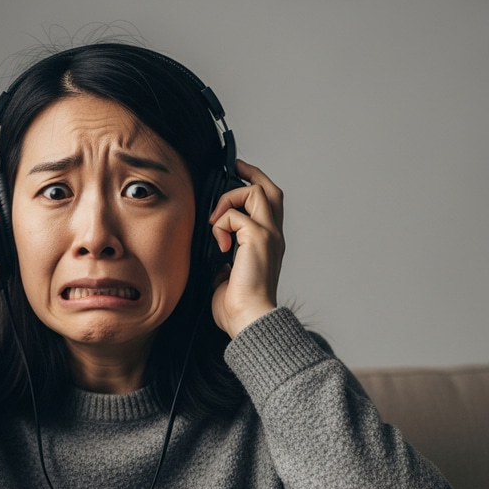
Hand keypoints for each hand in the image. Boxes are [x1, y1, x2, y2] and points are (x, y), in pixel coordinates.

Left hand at [208, 160, 284, 337]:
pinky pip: (235, 215)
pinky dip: (221, 226)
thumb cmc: (238, 307)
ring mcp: (268, 236)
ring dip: (229, 200)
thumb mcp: (227, 277)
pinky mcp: (258, 239)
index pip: (268, 205)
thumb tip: (217, 256)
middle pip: (269, 190)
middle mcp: (273, 236)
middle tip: (234, 168)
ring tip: (216, 223)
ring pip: (256, 192)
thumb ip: (226, 261)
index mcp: (268, 245)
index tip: (238, 174)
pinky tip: (219, 246)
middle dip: (250, 175)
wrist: (248, 320)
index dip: (254, 185)